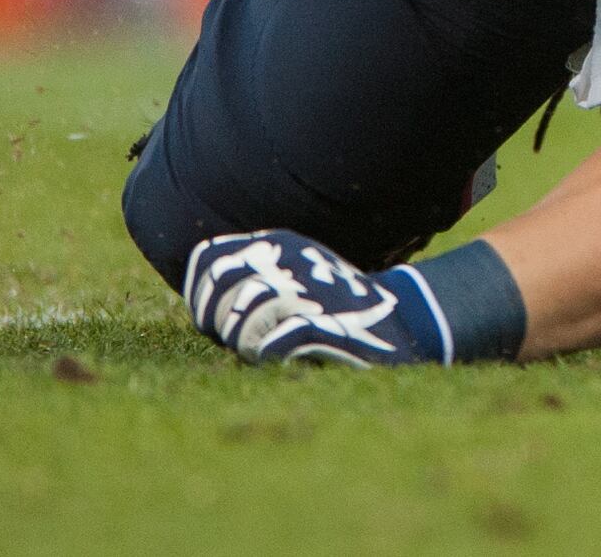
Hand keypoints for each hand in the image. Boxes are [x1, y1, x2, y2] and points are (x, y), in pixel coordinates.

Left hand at [183, 231, 455, 367]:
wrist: (400, 322)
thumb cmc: (336, 305)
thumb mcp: (294, 270)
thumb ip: (249, 274)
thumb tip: (200, 295)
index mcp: (277, 243)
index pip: (208, 260)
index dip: (203, 294)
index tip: (218, 318)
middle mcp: (286, 260)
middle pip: (219, 291)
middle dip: (221, 322)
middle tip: (246, 338)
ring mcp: (302, 292)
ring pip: (237, 325)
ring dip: (247, 344)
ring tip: (274, 346)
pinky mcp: (316, 326)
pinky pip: (265, 349)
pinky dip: (271, 357)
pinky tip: (293, 353)